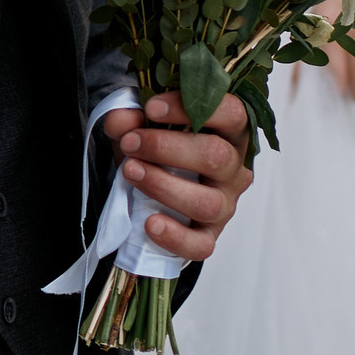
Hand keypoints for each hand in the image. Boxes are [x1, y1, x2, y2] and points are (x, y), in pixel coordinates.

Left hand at [99, 92, 253, 260]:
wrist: (150, 193)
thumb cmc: (157, 153)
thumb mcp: (140, 127)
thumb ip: (130, 119)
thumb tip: (121, 120)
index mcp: (229, 132)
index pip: (231, 113)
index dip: (191, 109)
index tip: (151, 109)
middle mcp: (234, 169)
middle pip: (216, 156)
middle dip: (165, 147)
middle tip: (131, 142)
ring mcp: (225, 205)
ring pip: (207, 202)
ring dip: (163, 186)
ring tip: (130, 172)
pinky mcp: (209, 236)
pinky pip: (201, 245)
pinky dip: (174, 236)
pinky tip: (150, 223)